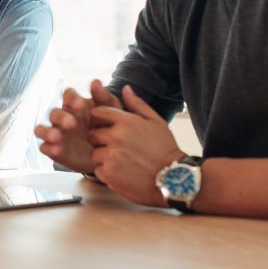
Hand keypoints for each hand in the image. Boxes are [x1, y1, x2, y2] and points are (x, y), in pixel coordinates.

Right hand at [35, 79, 121, 173]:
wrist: (110, 155)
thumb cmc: (108, 127)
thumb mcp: (111, 112)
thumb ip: (103, 97)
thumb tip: (95, 81)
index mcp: (75, 105)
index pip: (68, 95)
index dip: (72, 98)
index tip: (81, 105)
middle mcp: (62, 117)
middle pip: (54, 112)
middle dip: (60, 117)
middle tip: (71, 124)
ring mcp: (56, 134)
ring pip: (42, 129)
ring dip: (47, 131)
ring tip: (57, 137)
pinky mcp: (54, 150)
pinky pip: (45, 147)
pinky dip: (48, 147)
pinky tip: (57, 150)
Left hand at [88, 85, 184, 206]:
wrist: (174, 180)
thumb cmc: (166, 150)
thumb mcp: (156, 122)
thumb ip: (137, 105)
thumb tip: (125, 88)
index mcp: (126, 121)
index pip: (97, 113)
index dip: (100, 121)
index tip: (107, 129)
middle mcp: (116, 136)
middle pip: (92, 134)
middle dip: (100, 141)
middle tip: (116, 149)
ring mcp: (111, 155)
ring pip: (94, 153)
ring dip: (103, 158)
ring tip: (122, 163)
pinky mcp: (108, 173)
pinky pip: (97, 170)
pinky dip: (106, 173)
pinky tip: (122, 174)